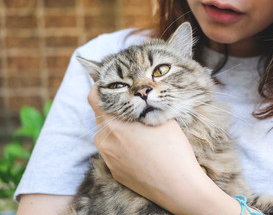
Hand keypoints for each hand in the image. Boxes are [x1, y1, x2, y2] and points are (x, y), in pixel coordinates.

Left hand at [87, 84, 247, 214]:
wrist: (178, 186)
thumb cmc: (173, 149)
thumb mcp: (160, 117)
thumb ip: (143, 104)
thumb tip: (138, 94)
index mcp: (113, 125)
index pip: (94, 98)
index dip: (99, 88)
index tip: (109, 86)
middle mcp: (105, 142)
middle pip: (101, 118)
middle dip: (113, 110)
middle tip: (132, 109)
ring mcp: (108, 159)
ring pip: (107, 136)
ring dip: (117, 129)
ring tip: (139, 132)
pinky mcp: (114, 172)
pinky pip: (112, 152)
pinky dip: (121, 146)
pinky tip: (140, 150)